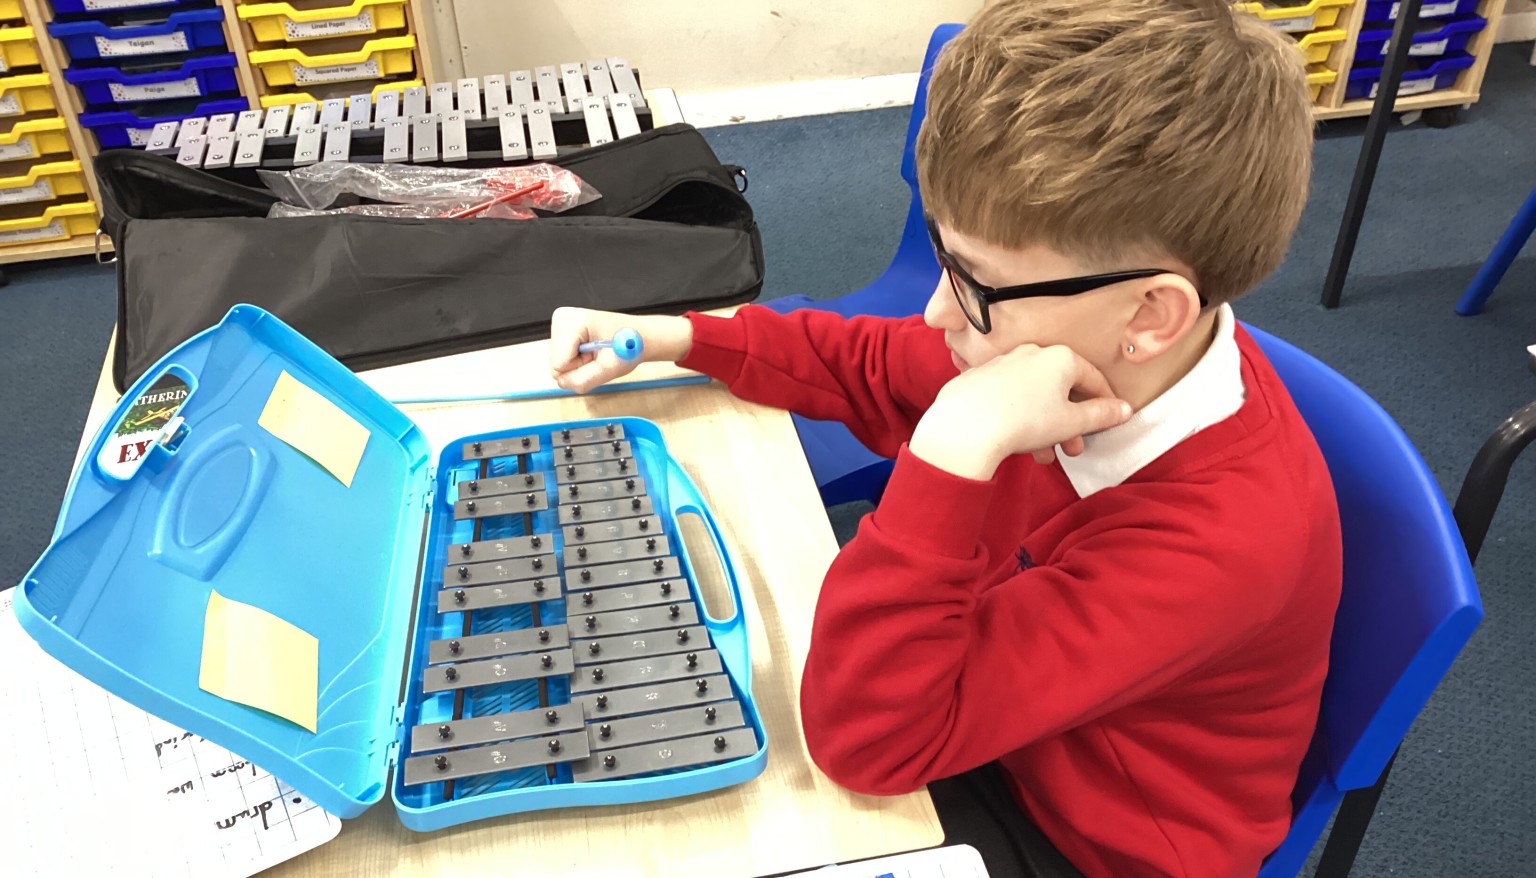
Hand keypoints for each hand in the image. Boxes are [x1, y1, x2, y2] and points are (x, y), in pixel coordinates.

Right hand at [549, 307, 692, 393]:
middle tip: (600, 356)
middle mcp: (561, 321)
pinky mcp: (562, 336)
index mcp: (570, 322)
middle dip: (580, 368)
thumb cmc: (629, 345)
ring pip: (560, 367)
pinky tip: (591, 352)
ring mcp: (559, 327)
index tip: (599, 355)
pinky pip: (563, 364)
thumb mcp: (610, 367)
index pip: (559, 365)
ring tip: (598, 353)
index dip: (582, 367)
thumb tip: (563, 383)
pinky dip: (579, 363)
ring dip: (580, 367)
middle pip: (557, 366)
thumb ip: (584, 380)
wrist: (637, 336)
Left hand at [908, 344, 1132, 480]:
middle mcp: (1031, 354)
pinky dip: (1018, 418)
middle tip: (1073, 449)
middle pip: (1061, 390)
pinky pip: (1008, 398)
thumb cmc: (1024, 420)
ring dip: (1044, 427)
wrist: (967, 425)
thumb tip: (1124, 409)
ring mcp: (1002, 364)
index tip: (1111, 419)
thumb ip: (1101, 415)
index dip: (1105, 402)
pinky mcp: (979, 379)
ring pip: (1034, 397)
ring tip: (1043, 455)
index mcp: (1060, 358)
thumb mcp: (1072, 422)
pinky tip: (1016, 442)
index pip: (1092, 378)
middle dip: (1070, 423)